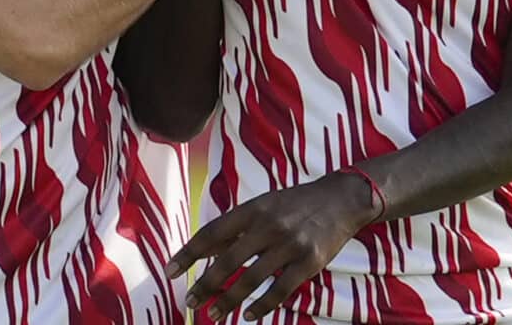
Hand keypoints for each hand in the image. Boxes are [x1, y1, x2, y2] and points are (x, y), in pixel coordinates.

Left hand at [167, 172, 378, 321]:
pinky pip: (280, 290)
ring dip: (229, 300)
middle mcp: (269, 225)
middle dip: (206, 284)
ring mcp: (290, 244)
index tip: (170, 271)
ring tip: (214, 314)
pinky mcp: (310, 262)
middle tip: (190, 301)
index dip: (189, 253)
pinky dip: (261, 306)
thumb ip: (235, 228)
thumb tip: (204, 250)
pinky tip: (248, 315)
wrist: (341, 199)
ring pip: (252, 279)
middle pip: (228, 260)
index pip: (212, 233)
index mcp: (253, 208)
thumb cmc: (295, 203)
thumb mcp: (263, 206)